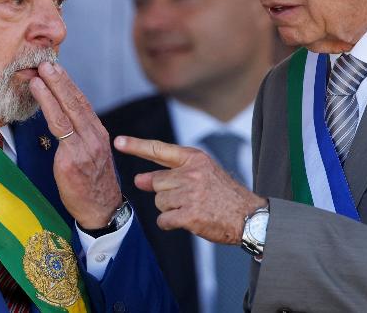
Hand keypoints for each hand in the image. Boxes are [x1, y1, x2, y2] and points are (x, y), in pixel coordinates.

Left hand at [29, 62, 121, 228]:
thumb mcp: (91, 154)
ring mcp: (83, 149)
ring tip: (37, 77)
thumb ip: (79, 135)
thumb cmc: (91, 182)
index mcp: (98, 134)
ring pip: (66, 113)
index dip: (68, 84)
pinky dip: (49, 112)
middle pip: (76, 103)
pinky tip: (39, 101)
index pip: (82, 103)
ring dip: (50, 92)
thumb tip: (60, 118)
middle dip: (60, 81)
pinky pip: (59, 133)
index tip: (56, 68)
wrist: (100, 209)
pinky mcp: (71, 161)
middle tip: (46, 63)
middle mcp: (94, 137)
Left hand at [114, 136, 266, 244]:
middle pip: (156, 183)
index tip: (117, 142)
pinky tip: (189, 221)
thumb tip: (138, 179)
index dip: (135, 146)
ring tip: (192, 208)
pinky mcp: (189, 215)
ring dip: (170, 209)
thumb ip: (171, 173)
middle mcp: (191, 173)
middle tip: (187, 198)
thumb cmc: (223, 194)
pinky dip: (171, 224)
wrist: (249, 216)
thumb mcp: (202, 173)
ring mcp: (190, 194)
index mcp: (194, 158)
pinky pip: (164, 220)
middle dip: (165, 193)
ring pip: (159, 203)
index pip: (159, 149)